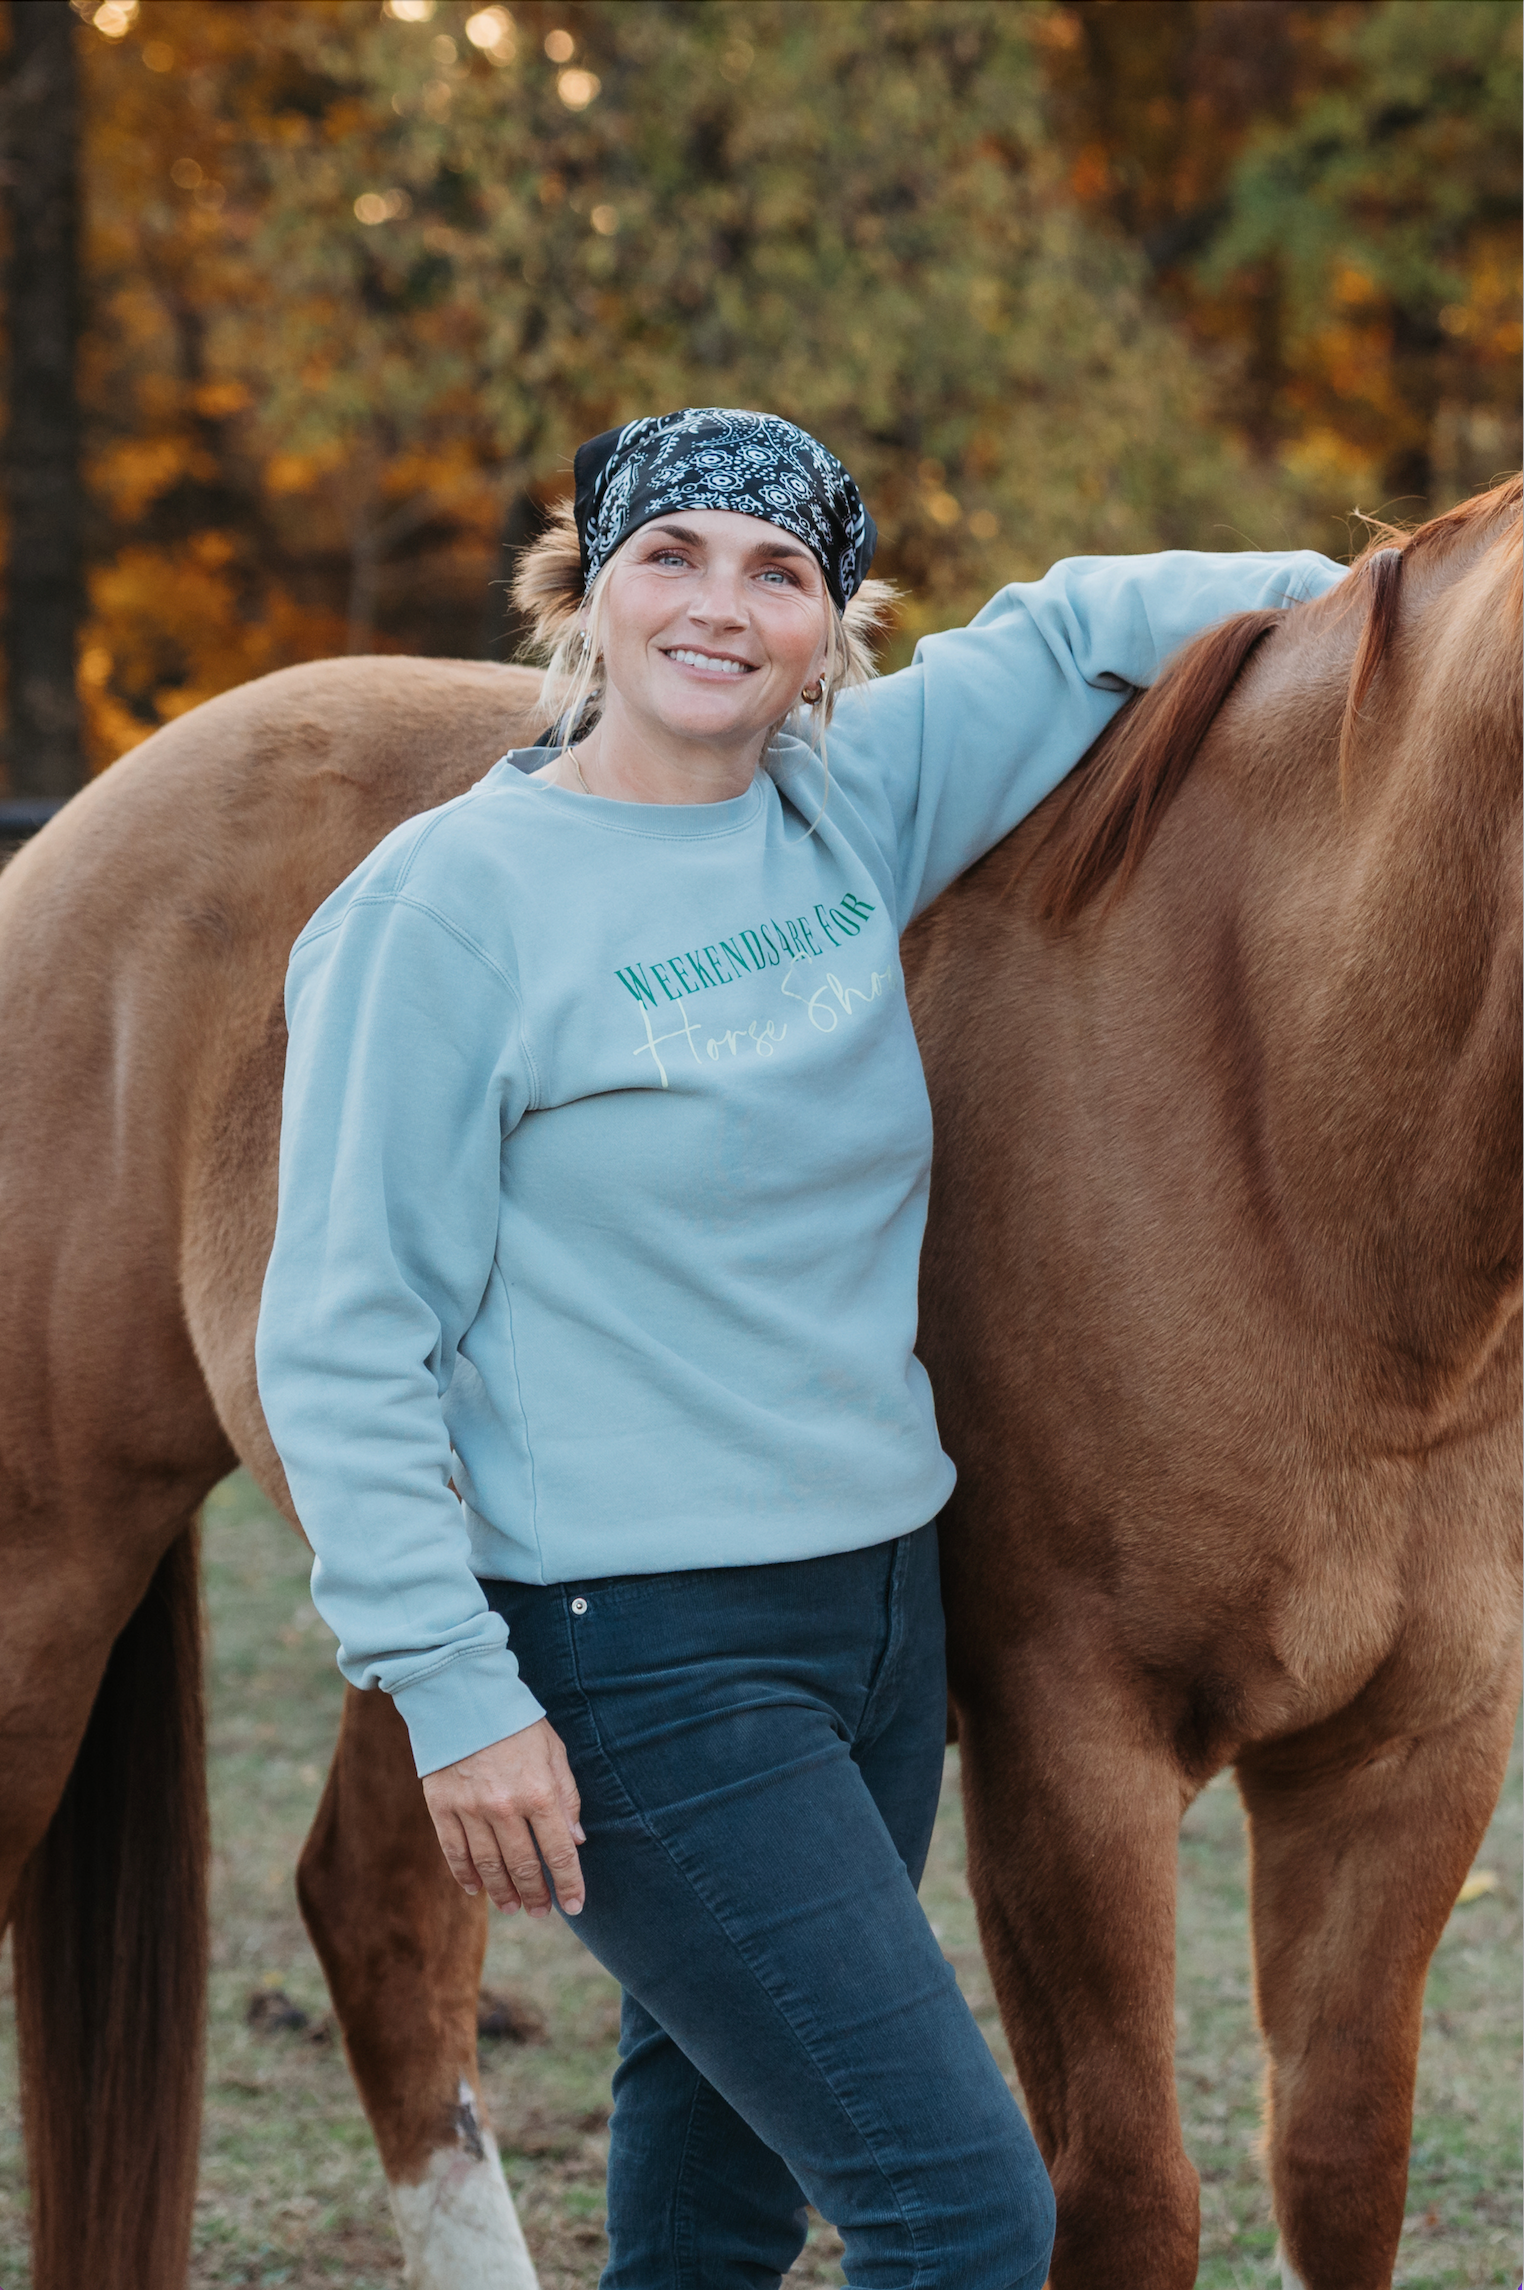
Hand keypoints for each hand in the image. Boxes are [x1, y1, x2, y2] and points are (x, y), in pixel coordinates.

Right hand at [422, 1719, 585, 1916]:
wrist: (463, 1694)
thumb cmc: (516, 1722)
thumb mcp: (554, 1751)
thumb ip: (567, 1796)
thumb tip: (576, 1841)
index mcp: (539, 1792)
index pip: (559, 1852)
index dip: (569, 1883)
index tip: (575, 1905)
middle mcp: (505, 1807)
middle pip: (524, 1866)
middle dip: (536, 1895)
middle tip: (541, 1912)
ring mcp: (470, 1810)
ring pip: (489, 1866)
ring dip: (503, 1892)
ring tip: (512, 1907)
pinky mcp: (442, 1807)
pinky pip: (455, 1853)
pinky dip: (466, 1875)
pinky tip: (476, 1888)